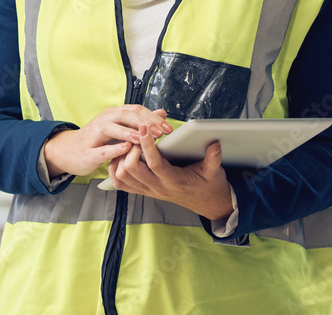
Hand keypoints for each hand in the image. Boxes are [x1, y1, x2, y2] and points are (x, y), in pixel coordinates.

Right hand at [43, 105, 172, 176]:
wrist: (70, 151)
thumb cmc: (98, 140)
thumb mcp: (121, 129)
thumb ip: (141, 121)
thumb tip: (162, 112)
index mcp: (113, 114)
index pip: (136, 110)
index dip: (153, 117)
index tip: (169, 128)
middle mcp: (104, 119)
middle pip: (126, 115)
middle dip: (145, 123)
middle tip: (161, 132)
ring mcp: (94, 134)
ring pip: (112, 128)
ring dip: (130, 132)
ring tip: (145, 138)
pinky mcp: (88, 151)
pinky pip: (102, 149)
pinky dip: (114, 148)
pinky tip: (125, 149)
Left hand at [108, 125, 232, 220]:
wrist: (207, 203)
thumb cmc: (209, 184)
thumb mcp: (214, 171)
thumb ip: (214, 158)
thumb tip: (215, 143)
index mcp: (174, 181)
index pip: (154, 163)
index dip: (147, 145)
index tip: (144, 127)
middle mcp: (158, 188)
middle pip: (131, 170)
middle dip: (130, 149)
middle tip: (136, 136)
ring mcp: (148, 191)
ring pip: (122, 176)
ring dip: (121, 158)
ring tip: (130, 143)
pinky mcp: (142, 192)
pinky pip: (120, 184)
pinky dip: (116, 169)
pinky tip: (124, 155)